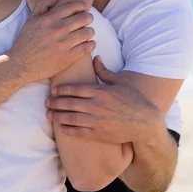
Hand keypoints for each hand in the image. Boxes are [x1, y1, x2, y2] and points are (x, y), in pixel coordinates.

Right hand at [7, 0, 96, 82]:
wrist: (21, 64)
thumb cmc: (26, 41)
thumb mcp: (31, 19)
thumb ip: (43, 4)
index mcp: (49, 19)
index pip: (73, 6)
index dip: (83, 5)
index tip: (84, 8)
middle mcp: (57, 29)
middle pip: (84, 18)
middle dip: (88, 17)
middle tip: (88, 20)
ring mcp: (63, 44)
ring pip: (88, 32)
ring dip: (90, 31)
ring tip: (87, 32)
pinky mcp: (67, 58)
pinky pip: (87, 48)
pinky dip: (91, 44)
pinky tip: (88, 43)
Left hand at [46, 56, 165, 143]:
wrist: (146, 123)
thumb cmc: (134, 100)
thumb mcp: (121, 82)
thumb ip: (105, 71)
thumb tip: (95, 58)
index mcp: (101, 92)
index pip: (76, 89)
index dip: (62, 89)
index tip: (53, 90)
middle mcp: (97, 106)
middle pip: (70, 103)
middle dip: (56, 103)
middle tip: (46, 102)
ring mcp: (97, 121)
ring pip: (71, 118)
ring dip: (58, 117)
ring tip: (49, 115)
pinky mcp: (99, 134)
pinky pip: (79, 132)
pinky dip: (68, 130)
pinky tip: (61, 128)